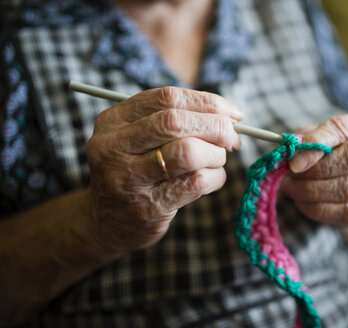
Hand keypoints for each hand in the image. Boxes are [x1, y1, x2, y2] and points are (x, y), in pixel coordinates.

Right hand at [86, 87, 242, 254]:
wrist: (104, 222)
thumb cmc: (134, 171)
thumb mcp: (137, 138)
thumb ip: (174, 120)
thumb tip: (230, 116)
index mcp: (112, 121)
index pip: (168, 98)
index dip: (209, 102)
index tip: (234, 114)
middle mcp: (114, 147)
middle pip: (177, 122)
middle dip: (217, 127)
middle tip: (233, 138)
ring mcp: (128, 179)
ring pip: (188, 152)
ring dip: (216, 154)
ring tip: (217, 160)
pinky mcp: (148, 207)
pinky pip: (196, 183)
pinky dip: (215, 177)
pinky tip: (212, 179)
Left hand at [281, 113, 347, 225]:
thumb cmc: (337, 150)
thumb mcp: (320, 136)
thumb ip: (306, 140)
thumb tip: (291, 153)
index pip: (343, 128)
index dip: (316, 144)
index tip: (293, 161)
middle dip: (316, 170)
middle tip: (290, 176)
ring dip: (314, 191)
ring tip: (293, 189)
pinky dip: (320, 209)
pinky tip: (304, 203)